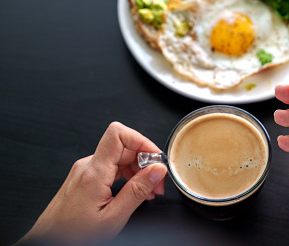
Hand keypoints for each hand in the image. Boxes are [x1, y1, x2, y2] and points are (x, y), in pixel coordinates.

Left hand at [19, 122, 166, 244]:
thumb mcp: (113, 217)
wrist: (49, 242)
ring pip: (120, 157)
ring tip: (149, 191)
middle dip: (146, 161)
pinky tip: (135, 191)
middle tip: (157, 183)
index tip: (155, 158)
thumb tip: (157, 170)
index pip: (118, 134)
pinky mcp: (86, 177)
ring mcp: (85, 170)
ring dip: (139, 170)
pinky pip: (112, 167)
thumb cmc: (73, 236)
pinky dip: (128, 175)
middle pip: (124, 146)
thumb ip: (137, 191)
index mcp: (94, 172)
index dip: (141, 141)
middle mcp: (88, 166)